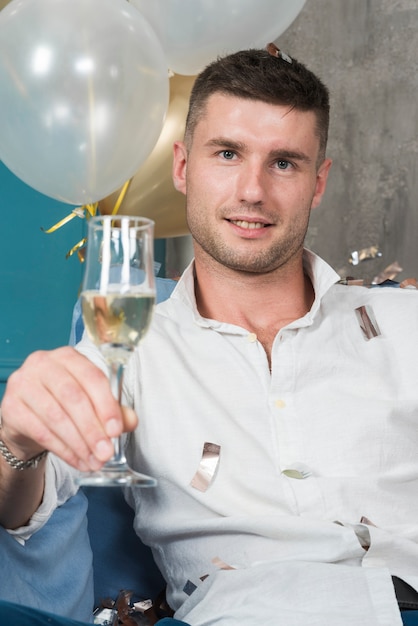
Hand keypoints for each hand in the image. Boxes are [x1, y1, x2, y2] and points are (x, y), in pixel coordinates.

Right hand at [1, 347, 137, 470]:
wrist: (27, 419)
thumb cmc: (63, 404)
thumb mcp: (90, 403)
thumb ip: (113, 410)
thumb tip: (131, 421)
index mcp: (68, 356)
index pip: (92, 377)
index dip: (106, 405)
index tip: (117, 431)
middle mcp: (43, 363)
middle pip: (73, 397)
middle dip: (93, 429)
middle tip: (106, 452)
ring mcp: (23, 383)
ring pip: (56, 417)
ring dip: (79, 443)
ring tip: (95, 461)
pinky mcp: (10, 407)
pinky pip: (40, 431)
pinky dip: (63, 450)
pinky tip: (78, 461)